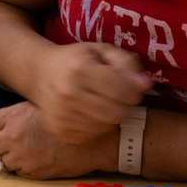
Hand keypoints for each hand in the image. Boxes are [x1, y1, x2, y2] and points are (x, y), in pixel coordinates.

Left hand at [0, 100, 118, 179]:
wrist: (97, 138)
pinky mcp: (35, 173)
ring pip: (3, 163)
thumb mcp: (40, 105)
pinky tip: (39, 158)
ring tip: (28, 150)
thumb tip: (1, 126)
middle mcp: (13, 137)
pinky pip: (20, 173)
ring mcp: (23, 157)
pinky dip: (24, 168)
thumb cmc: (71, 116)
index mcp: (13, 116)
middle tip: (5, 144)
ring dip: (10, 158)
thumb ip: (17, 115)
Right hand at [31, 42, 149, 142]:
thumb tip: (145, 84)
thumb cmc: (77, 59)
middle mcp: (68, 94)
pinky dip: (97, 126)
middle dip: (124, 106)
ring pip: (106, 126)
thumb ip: (127, 63)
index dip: (133, 90)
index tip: (129, 86)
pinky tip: (91, 113)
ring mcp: (61, 115)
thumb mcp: (102, 50)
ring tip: (103, 102)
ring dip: (111, 116)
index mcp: (79, 68)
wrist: (41, 74)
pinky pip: (92, 135)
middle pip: (116, 113)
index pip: (123, 91)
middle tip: (118, 97)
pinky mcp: (59, 131)